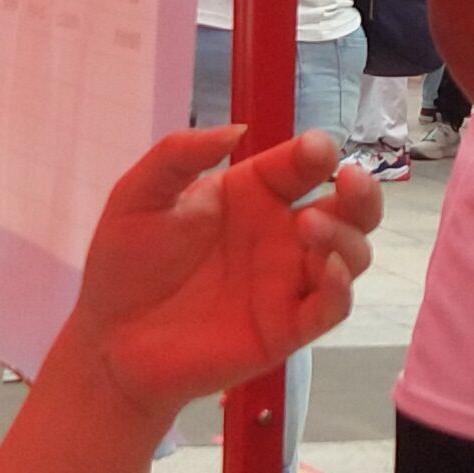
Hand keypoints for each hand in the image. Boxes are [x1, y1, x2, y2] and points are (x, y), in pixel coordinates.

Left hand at [70, 126, 377, 418]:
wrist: (110, 342)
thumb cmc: (123, 266)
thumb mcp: (138, 196)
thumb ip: (178, 154)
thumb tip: (237, 130)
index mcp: (251, 194)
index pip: (301, 165)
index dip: (318, 152)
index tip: (316, 150)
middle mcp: (280, 234)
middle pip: (349, 207)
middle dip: (363, 190)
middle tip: (350, 179)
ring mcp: (288, 281)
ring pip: (352, 252)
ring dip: (346, 235)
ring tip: (309, 227)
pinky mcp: (288, 327)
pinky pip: (333, 306)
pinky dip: (341, 287)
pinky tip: (327, 269)